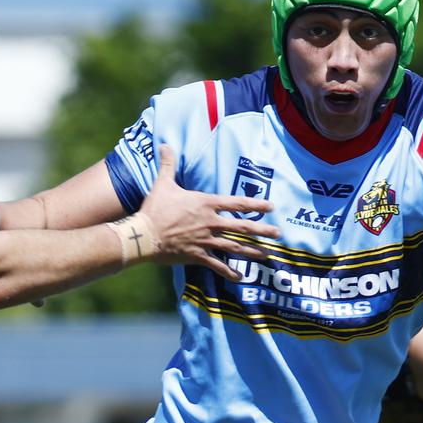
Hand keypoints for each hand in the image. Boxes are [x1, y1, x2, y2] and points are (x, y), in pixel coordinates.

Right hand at [138, 145, 279, 278]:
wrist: (144, 235)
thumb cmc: (154, 209)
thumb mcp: (163, 184)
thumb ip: (168, 165)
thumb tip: (165, 145)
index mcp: (206, 204)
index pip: (237, 203)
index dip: (256, 205)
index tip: (271, 207)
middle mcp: (210, 222)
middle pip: (242, 227)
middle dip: (262, 230)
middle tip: (278, 233)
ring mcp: (205, 240)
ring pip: (235, 247)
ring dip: (253, 251)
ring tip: (267, 254)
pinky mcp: (197, 256)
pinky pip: (217, 265)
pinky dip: (229, 272)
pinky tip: (240, 277)